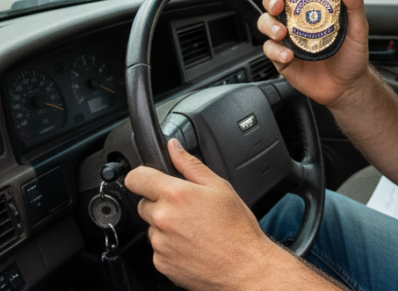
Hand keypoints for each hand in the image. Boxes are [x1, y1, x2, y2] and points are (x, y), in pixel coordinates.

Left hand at [125, 139, 288, 290]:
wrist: (244, 266)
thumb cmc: (237, 228)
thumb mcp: (221, 188)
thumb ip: (191, 165)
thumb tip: (174, 148)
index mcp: (176, 195)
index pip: (136, 178)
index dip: (143, 176)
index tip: (151, 180)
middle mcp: (163, 219)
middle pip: (144, 203)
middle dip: (161, 203)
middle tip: (188, 209)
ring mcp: (159, 243)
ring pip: (152, 227)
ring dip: (166, 225)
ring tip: (194, 229)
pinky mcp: (160, 263)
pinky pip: (158, 248)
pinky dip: (170, 245)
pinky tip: (192, 244)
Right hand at [256, 0, 372, 107]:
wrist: (348, 87)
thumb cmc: (353, 56)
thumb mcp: (358, 28)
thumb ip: (354, 3)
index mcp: (313, 9)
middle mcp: (297, 22)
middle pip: (273, 3)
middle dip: (270, 1)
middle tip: (278, 6)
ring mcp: (288, 40)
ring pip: (266, 24)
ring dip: (269, 25)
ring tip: (282, 34)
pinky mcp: (282, 59)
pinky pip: (270, 50)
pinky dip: (275, 51)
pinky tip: (288, 56)